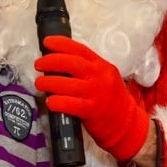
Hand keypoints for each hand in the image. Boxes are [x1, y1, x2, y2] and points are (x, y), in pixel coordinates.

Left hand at [35, 35, 149, 161]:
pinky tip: (50, 102)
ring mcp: (96, 94)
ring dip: (49, 82)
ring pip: (67, 84)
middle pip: (71, 63)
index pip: (80, 49)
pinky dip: (57, 102)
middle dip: (50, 61)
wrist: (128, 124)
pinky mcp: (92, 111)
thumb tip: (59, 62)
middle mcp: (99, 77)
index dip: (61, 44)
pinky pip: (70, 104)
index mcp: (101, 66)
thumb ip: (87, 69)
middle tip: (38, 65)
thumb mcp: (105, 77)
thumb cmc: (112, 100)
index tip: (47, 42)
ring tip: (39, 83)